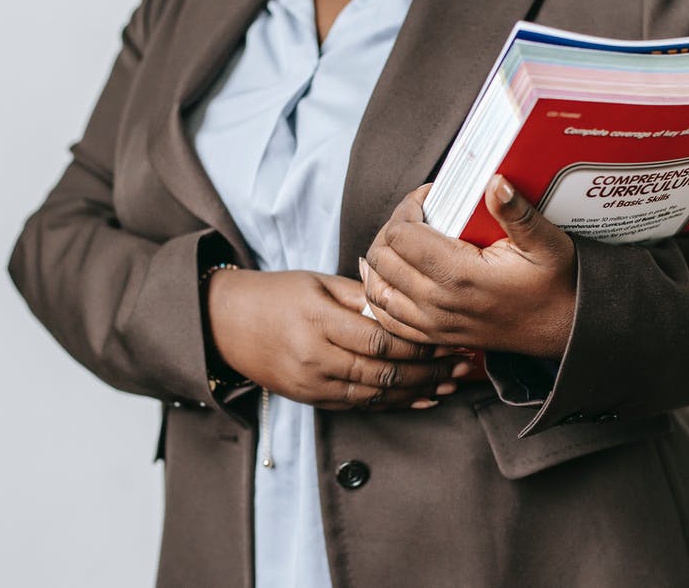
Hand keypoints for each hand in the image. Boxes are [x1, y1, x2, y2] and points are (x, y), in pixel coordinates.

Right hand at [206, 269, 471, 409]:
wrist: (226, 325)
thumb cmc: (277, 295)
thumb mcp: (318, 283)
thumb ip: (362, 295)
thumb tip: (406, 301)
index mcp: (318, 321)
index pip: (380, 339)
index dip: (419, 344)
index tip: (449, 337)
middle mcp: (315, 357)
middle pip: (383, 372)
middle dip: (428, 371)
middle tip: (462, 366)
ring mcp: (312, 383)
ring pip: (376, 394)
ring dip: (418, 392)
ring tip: (451, 384)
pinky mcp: (311, 399)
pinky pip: (360, 405)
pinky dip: (394, 404)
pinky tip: (422, 400)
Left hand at [361, 175, 576, 358]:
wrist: (563, 330)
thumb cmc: (556, 284)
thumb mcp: (546, 242)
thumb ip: (516, 212)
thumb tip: (495, 181)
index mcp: (460, 275)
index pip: (400, 235)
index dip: (408, 207)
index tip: (429, 197)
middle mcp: (438, 303)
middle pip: (381, 258)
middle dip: (391, 228)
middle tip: (416, 215)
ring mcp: (432, 324)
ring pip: (377, 288)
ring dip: (382, 260)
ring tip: (403, 240)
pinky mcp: (433, 337)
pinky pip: (386, 317)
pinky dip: (382, 292)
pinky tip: (392, 275)